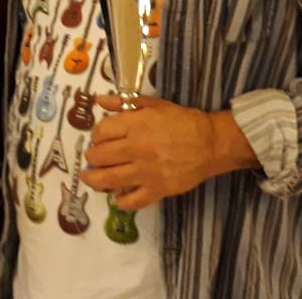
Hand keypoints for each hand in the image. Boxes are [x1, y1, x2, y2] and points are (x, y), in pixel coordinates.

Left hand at [80, 95, 255, 210]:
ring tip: (90, 177)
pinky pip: (131, 201)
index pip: (101, 132)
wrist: (210, 143)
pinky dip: (120, 202)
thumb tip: (99, 100)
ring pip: (107, 180)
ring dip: (93, 179)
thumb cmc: (182, 121)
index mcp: (136, 124)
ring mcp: (146, 172)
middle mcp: (137, 148)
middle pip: (99, 156)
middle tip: (93, 157)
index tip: (99, 138)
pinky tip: (117, 196)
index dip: (96, 135)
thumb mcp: (154, 104)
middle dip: (91, 157)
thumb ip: (124, 103)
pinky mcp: (157, 190)